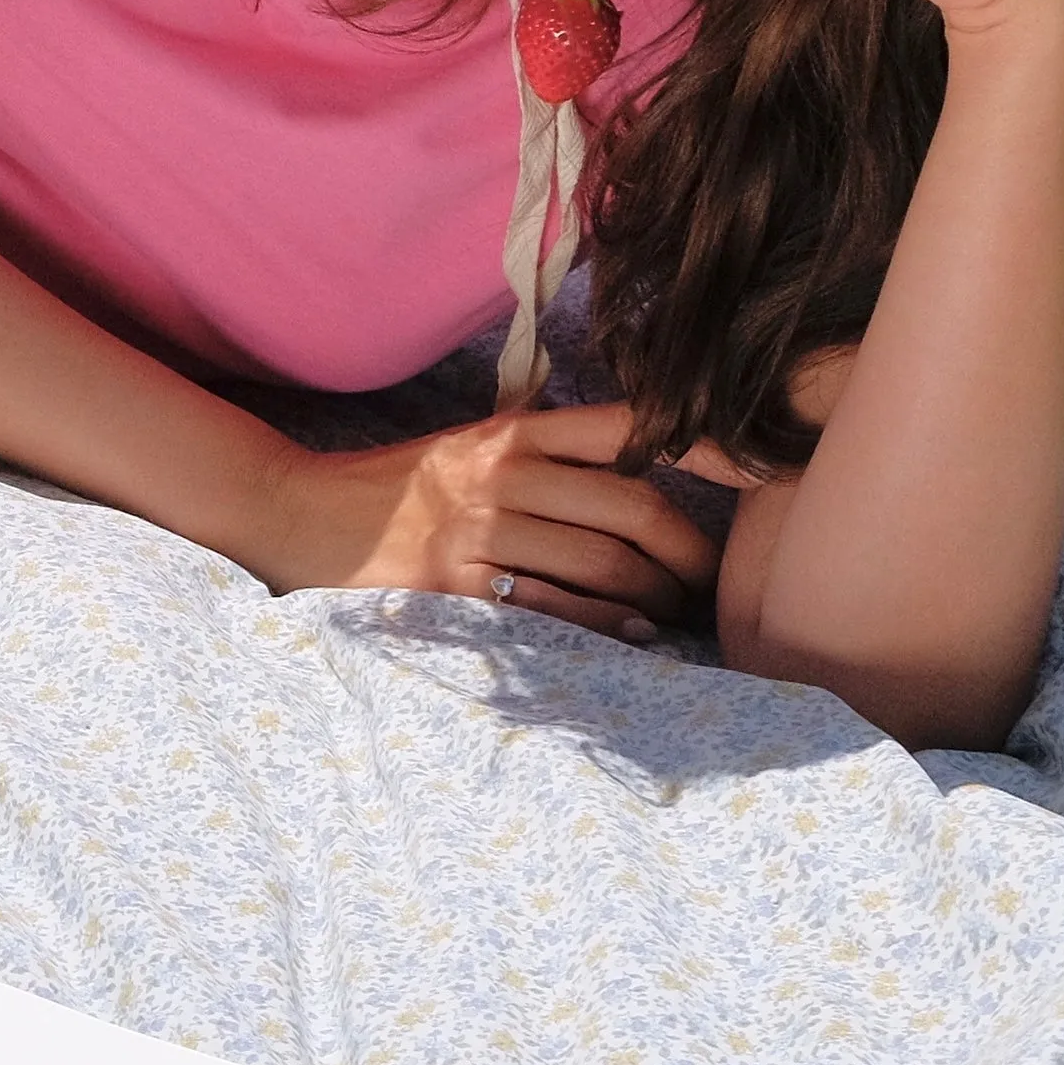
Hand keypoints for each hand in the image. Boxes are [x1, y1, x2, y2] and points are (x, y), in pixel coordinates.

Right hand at [271, 404, 723, 637]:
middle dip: (691, 555)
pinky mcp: (459, 590)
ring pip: (608, 566)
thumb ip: (547, 453)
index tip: (762, 469)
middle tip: (706, 583)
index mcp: (511, 431)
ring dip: (657, 600)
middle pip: (636, 508)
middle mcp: (500, 473)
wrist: (301, 518)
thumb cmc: (400, 492)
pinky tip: (631, 636)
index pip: (629, 428)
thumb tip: (654, 474)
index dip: (706, 446)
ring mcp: (479, 532)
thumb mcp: (470, 450)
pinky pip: (561, 612)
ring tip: (669, 616)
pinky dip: (610, 628)